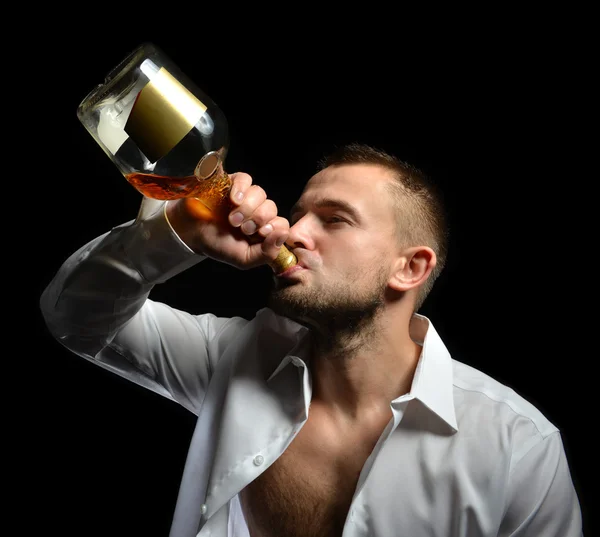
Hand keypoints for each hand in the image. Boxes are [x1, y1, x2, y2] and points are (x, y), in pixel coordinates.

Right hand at [165, 172, 289, 269]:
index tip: (259, 234)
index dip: (273, 228)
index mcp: (262, 230)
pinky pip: (246, 179)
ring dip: (248, 207)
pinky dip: (241, 189)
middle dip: (258, 219)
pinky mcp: (233, 182)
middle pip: (271, 207)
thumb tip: (284, 234)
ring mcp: (246, 196)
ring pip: (260, 193)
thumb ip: (267, 253)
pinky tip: (233, 199)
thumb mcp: (243, 258)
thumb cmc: (217, 244)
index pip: (282, 224)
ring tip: (232, 218)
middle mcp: (257, 211)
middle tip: (242, 228)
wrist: (189, 230)